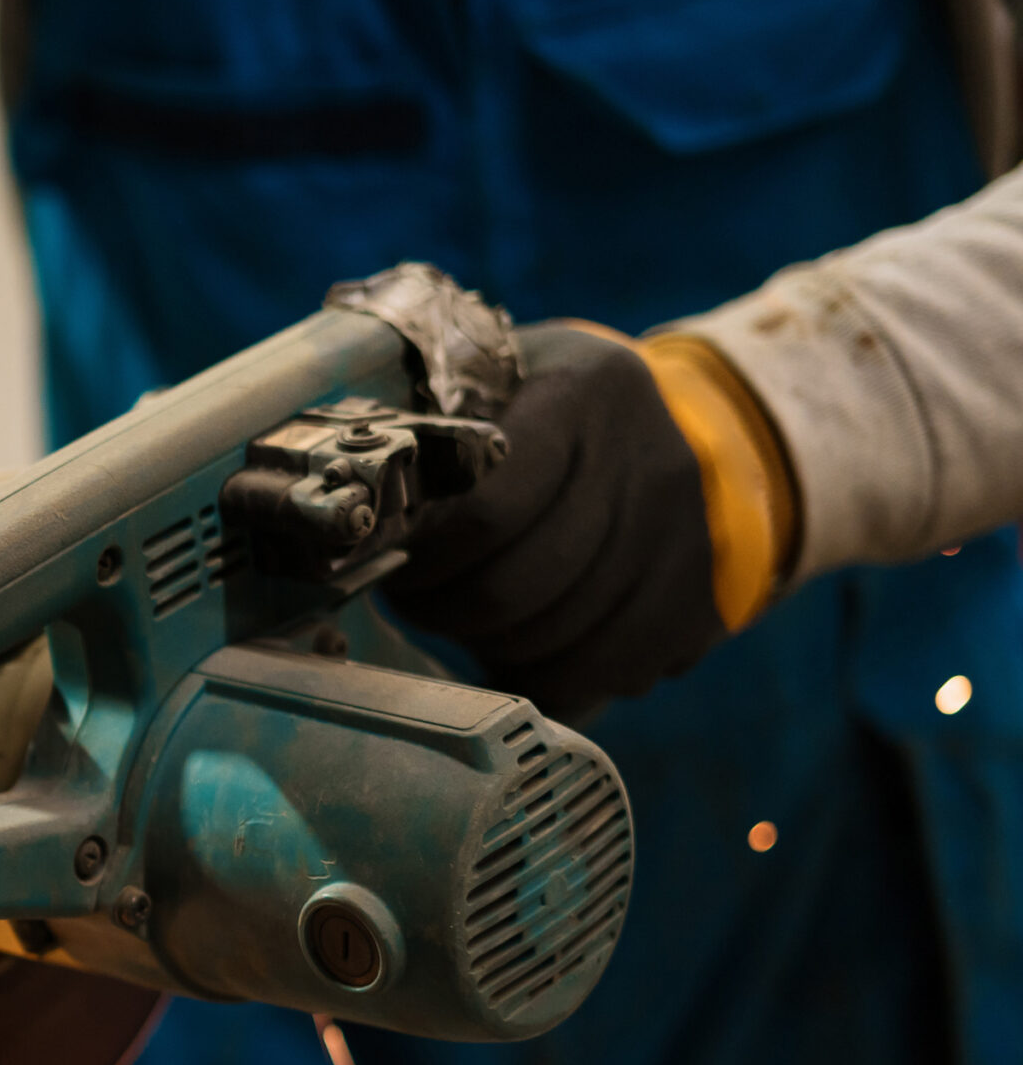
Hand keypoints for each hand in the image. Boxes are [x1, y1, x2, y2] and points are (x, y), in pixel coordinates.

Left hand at [384, 323, 724, 716]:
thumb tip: (360, 533)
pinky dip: (543, 679)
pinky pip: (600, 677)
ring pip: (552, 643)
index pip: (485, 511)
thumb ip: (434, 439)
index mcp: (585, 393)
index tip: (396, 559)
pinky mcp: (704, 600)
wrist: (704, 420)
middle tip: (422, 597)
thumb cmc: (552, 410)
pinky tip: (518, 650)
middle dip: (444, 609)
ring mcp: (687, 538)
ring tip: (469, 616)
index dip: (425, 556)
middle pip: (514, 590)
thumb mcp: (499, 384)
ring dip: (489, 645)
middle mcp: (650, 463)